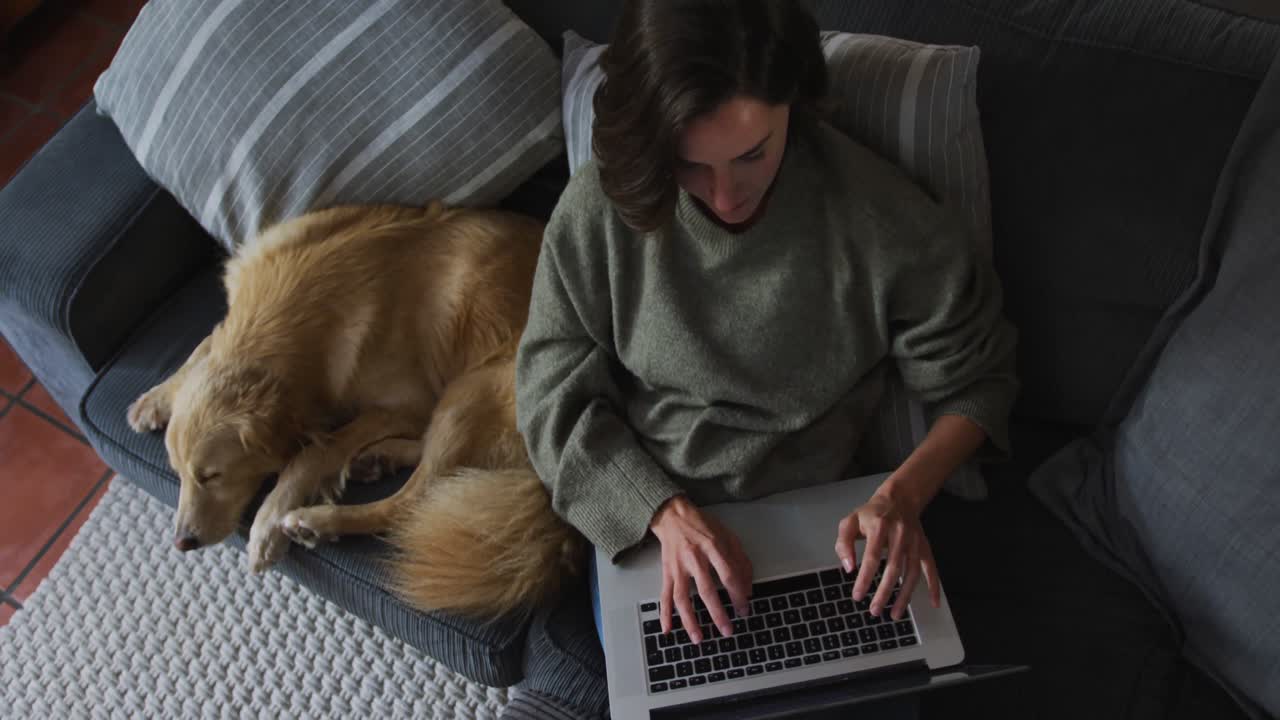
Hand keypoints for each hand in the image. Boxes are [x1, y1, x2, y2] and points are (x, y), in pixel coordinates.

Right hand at [649, 495, 752, 643]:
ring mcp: (678, 566)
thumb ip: (740, 560)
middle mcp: (694, 558)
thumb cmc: (702, 525)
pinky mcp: (667, 572)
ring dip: (689, 620)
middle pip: (706, 590)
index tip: (744, 609)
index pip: (728, 575)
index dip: (737, 594)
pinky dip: (664, 614)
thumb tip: (748, 587)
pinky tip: (668, 629)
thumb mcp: (727, 535)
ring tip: (698, 638)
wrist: (673, 515)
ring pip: (682, 597)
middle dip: (717, 613)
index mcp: (712, 547)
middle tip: (727, 630)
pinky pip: (665, 595)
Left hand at [833, 487, 940, 620]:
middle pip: (893, 568)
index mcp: (879, 526)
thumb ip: (844, 544)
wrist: (898, 499)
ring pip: (912, 573)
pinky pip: (931, 568)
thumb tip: (849, 568)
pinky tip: (933, 603)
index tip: (858, 596)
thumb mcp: (850, 522)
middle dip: (884, 592)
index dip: (864, 578)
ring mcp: (915, 541)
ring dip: (904, 596)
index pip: (871, 557)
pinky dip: (934, 586)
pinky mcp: (924, 546)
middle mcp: (899, 534)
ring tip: (894, 614)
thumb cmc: (870, 514)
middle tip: (874, 611)